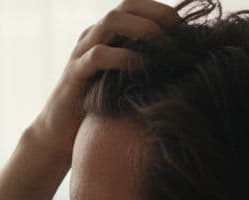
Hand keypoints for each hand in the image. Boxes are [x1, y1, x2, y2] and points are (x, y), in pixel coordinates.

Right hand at [28, 0, 179, 158]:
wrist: (59, 136)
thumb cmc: (100, 110)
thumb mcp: (127, 82)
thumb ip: (148, 67)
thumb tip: (186, 63)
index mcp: (108, 34)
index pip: (136, 5)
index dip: (163, 11)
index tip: (188, 29)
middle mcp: (94, 36)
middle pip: (126, 5)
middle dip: (156, 15)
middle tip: (179, 35)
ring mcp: (82, 52)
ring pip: (111, 21)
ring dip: (143, 30)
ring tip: (165, 48)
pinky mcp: (75, 74)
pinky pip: (99, 55)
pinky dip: (124, 57)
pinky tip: (144, 68)